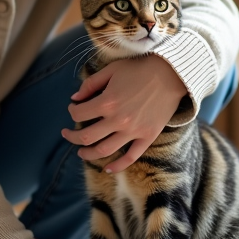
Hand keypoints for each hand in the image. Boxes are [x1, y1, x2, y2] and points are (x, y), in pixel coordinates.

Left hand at [61, 55, 186, 173]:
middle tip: (67, 134)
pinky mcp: (147, 136)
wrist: (171, 74)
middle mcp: (117, 120)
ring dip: (88, 154)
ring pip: (103, 150)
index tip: (73, 108)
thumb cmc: (139, 69)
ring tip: (81, 152)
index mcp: (107, 102)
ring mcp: (133, 131)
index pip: (79, 113)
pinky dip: (117, 166)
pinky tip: (107, 169)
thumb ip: (90, 84)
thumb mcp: (111, 70)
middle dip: (72, 136)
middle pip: (86, 136)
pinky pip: (130, 157)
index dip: (72, 111)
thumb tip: (75, 98)